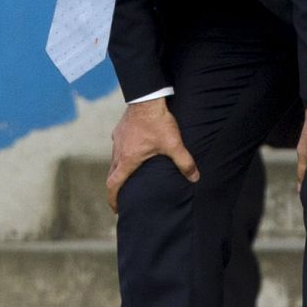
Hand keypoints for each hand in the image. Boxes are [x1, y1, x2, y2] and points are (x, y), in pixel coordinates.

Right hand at [105, 98, 199, 212]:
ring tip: (129, 176)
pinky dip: (122, 154)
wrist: (146, 97)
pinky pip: (118, 146)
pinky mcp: (120, 129)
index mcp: (128, 160)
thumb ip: (184, 162)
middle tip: (122, 197)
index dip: (112, 198)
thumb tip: (194, 178)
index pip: (114, 184)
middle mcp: (119, 151)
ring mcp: (117, 139)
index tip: (115, 208)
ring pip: (114, 160)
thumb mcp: (173, 144)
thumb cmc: (157, 122)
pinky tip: (133, 151)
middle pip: (112, 174)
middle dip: (116, 188)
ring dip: (119, 170)